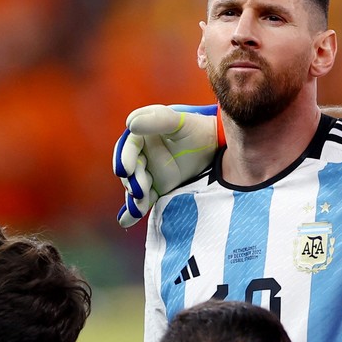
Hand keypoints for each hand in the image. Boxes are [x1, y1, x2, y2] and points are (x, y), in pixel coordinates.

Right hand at [114, 104, 219, 227]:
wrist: (216, 145)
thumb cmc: (196, 128)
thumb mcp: (179, 121)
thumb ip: (158, 119)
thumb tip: (130, 124)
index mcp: (141, 137)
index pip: (128, 148)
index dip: (125, 158)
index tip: (126, 170)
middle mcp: (141, 155)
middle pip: (131, 171)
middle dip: (132, 182)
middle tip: (138, 191)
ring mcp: (149, 173)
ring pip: (136, 187)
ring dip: (134, 198)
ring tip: (138, 207)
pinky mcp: (158, 187)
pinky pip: (145, 199)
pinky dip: (133, 211)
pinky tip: (126, 221)